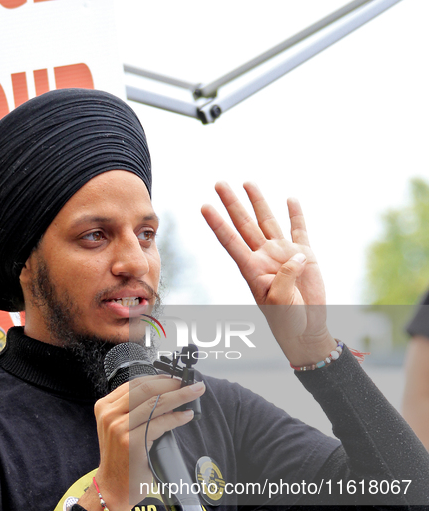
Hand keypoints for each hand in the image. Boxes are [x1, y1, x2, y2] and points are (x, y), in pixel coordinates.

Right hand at [79, 375, 205, 510]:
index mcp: (104, 407)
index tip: (177, 378)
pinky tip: (187, 415)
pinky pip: (160, 423)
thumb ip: (135, 410)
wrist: (113, 488)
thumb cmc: (121, 459)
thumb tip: (167, 394)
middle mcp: (109, 414)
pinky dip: (177, 418)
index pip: (135, 384)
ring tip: (195, 392)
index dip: (160, 378)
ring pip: (156, 403)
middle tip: (192, 383)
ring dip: (180, 396)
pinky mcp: (131, 442)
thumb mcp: (120, 428)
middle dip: (173, 384)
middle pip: (146, 389)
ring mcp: (119, 428)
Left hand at [201, 181, 335, 365]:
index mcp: (252, 269)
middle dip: (231, 203)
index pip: (230, 241)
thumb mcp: (280, 302)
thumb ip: (285, 277)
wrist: (306, 328)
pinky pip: (298, 230)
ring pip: (268, 221)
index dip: (217, 224)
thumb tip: (297, 257)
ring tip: (247, 182)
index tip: (204, 207)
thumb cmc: (287, 320)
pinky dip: (295, 214)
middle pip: (244, 224)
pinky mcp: (305, 255)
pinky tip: (289, 199)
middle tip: (219, 183)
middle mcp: (264, 257)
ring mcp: (283, 254)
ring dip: (258, 201)